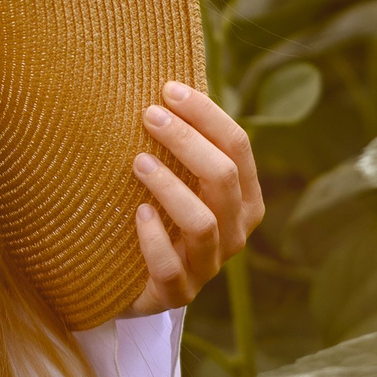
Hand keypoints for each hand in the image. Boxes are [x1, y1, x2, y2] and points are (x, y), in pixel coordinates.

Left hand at [123, 81, 265, 317]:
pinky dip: (154, 238)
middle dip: (186, 141)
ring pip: (203, 223)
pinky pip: (171, 268)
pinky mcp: (178, 294)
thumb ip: (183, 142)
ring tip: (138, 162)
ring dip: (170, 187)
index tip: (168, 89)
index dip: (207, 115)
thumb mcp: (176, 175)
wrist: (131, 279)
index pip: (238, 148)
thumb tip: (166, 82)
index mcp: (245, 198)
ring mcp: (209, 266)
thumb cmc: (156, 210)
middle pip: (223, 179)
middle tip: (148, 115)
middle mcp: (235, 232)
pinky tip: (136, 213)